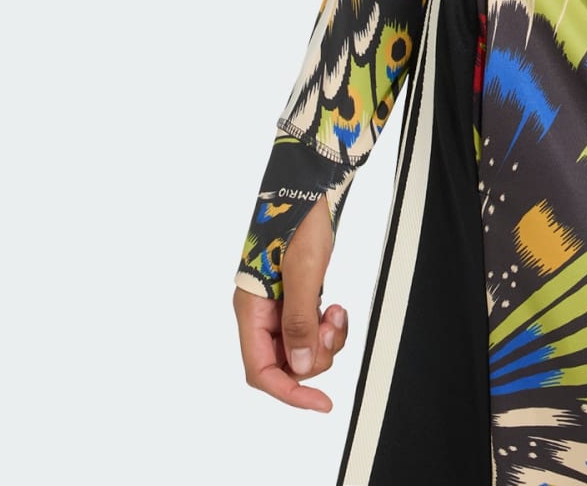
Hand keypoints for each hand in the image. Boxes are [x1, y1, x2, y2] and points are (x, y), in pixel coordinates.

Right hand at [234, 200, 350, 410]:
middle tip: (333, 329)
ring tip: (337, 312)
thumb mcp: (303, 270)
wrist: (309, 183)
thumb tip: (303, 368)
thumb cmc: (300, 217)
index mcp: (250, 308)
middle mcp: (259, 311)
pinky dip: (326, 326)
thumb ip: (300, 320)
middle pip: (283, 363)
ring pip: (299, 347)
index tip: (320, 403)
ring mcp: (277, 304)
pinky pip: (309, 328)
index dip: (289, 392)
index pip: (261, 371)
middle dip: (313, 357)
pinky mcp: (295, 295)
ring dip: (323, 341)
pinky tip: (335, 306)